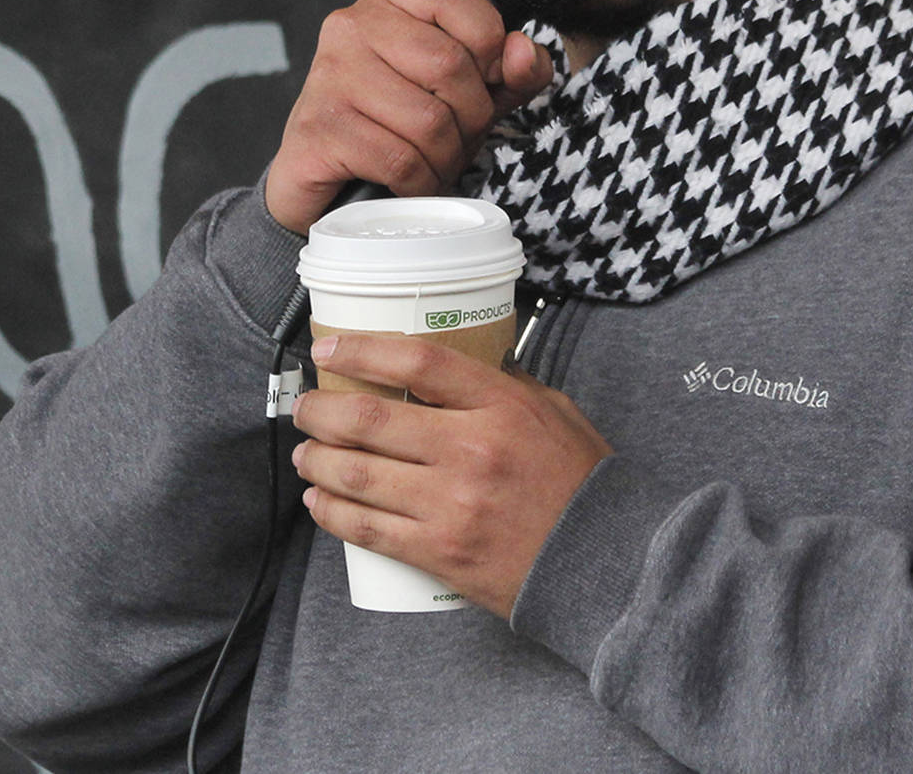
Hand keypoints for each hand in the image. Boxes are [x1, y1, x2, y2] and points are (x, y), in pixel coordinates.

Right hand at [264, 0, 553, 234]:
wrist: (318, 177)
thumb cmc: (394, 127)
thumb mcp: (464, 94)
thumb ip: (507, 73)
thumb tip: (523, 53)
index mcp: (389, 4)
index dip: (487, 43)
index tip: (485, 83)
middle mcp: (353, 27)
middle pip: (448, 64)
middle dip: (470, 118)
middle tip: (457, 140)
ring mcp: (330, 75)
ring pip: (428, 119)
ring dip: (445, 158)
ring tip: (433, 164)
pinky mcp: (319, 127)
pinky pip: (400, 159)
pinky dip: (418, 183)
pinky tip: (409, 183)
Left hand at [290, 332, 612, 618]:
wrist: (605, 562)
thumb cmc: (581, 484)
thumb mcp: (554, 412)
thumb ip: (504, 385)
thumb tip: (456, 363)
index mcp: (501, 406)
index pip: (416, 361)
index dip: (361, 350)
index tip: (329, 351)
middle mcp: (470, 450)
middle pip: (369, 418)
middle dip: (321, 410)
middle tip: (307, 408)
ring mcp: (451, 504)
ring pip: (356, 473)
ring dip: (317, 459)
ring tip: (307, 453)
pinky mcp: (440, 552)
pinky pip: (367, 528)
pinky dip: (331, 511)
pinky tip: (319, 499)